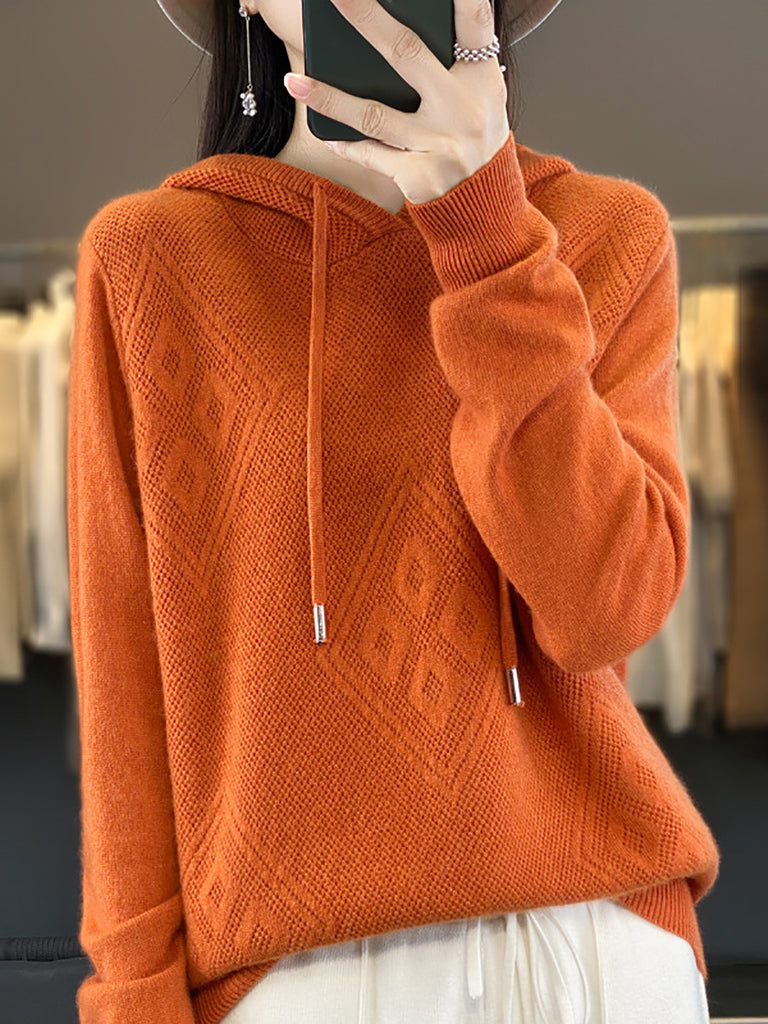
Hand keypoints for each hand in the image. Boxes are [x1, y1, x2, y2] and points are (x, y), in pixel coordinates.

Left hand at [283, 0, 510, 203]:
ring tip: (294, 82)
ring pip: (373, 114)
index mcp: (482, 82)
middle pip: (407, 54)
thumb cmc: (474, 142)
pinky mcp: (419, 176)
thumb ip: (451, 67)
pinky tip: (327, 137)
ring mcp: (440, 145)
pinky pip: (372, 154)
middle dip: (367, 20)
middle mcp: (463, 110)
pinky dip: (347, 145)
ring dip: (329, 99)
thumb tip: (390, 36)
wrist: (483, 207)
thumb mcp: (480, 100)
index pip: (474, 28)